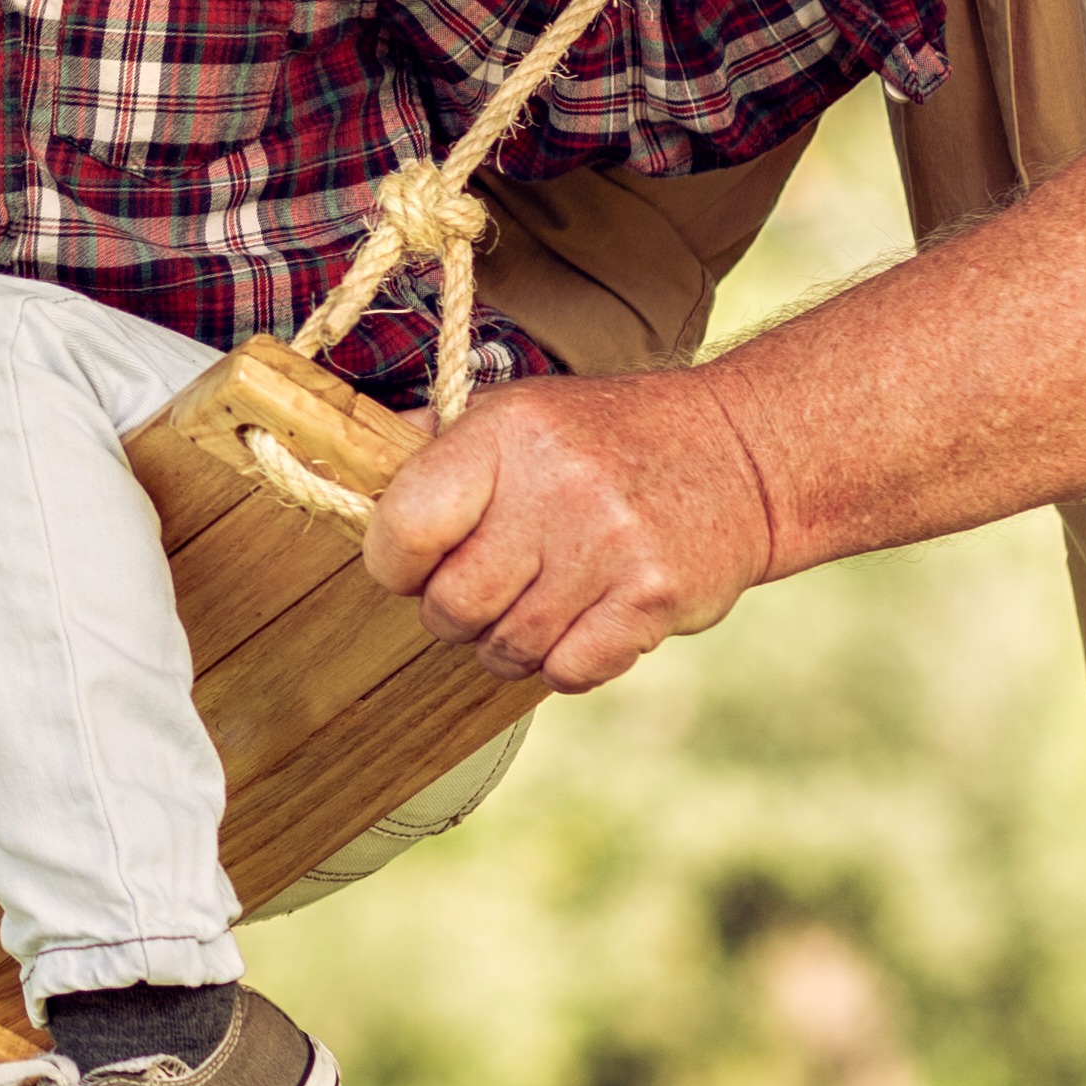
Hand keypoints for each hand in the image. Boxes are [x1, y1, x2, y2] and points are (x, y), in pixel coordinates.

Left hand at [362, 368, 777, 690]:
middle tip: (490, 587)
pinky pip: (567, 672)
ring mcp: (610, 544)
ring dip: (511, 643)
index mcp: (504, 434)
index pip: (402, 528)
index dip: (395, 563)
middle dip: (455, 613)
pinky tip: (585, 620)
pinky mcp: (655, 597)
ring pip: (506, 649)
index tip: (416, 562)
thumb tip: (342, 471)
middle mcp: (555, 486)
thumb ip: (434, 449)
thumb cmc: (609, 440)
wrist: (743, 454)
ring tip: (542, 601)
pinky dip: (565, 662)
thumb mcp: (519, 414)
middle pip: (450, 606)